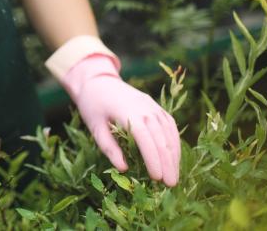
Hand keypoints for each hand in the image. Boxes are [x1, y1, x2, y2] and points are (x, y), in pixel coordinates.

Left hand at [63, 55, 180, 186]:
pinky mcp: (155, 106)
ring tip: (174, 176)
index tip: (157, 178)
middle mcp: (144, 107)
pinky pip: (169, 125)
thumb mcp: (95, 127)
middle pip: (161, 138)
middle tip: (170, 185)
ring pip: (169, 132)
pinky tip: (174, 158)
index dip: (153, 159)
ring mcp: (152, 105)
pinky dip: (174, 142)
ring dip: (174, 155)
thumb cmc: (92, 106)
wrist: (97, 81)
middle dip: (167, 163)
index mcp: (127, 112)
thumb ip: (109, 147)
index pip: (145, 138)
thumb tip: (123, 168)